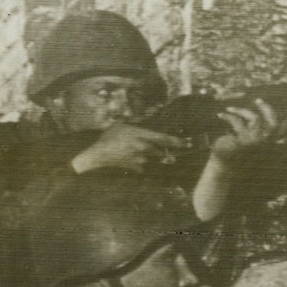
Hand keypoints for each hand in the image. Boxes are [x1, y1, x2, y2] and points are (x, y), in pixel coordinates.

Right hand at [70, 124, 190, 173]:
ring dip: (162, 159)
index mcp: (141, 135)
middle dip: (173, 152)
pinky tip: (149, 165)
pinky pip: (147, 167)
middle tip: (181, 151)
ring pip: (157, 160)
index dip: (178, 142)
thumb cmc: (109, 138)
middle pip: (164, 151)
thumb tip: (145, 118)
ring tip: (169, 159)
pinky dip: (149, 166)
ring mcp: (140, 160)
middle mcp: (143, 148)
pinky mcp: (136, 168)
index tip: (188, 143)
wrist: (98, 155)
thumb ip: (135, 123)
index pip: (164, 139)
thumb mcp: (121, 125)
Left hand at [210, 98, 286, 161]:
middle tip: (258, 100)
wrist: (223, 165)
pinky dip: (228, 117)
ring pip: (254, 118)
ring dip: (240, 111)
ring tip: (229, 109)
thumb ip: (254, 130)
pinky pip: (237, 122)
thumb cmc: (235, 153)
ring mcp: (255, 142)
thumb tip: (258, 120)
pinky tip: (221, 115)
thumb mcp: (246, 141)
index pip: (282, 133)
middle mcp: (265, 144)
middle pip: (273, 123)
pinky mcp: (243, 141)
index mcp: (268, 143)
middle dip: (267, 108)